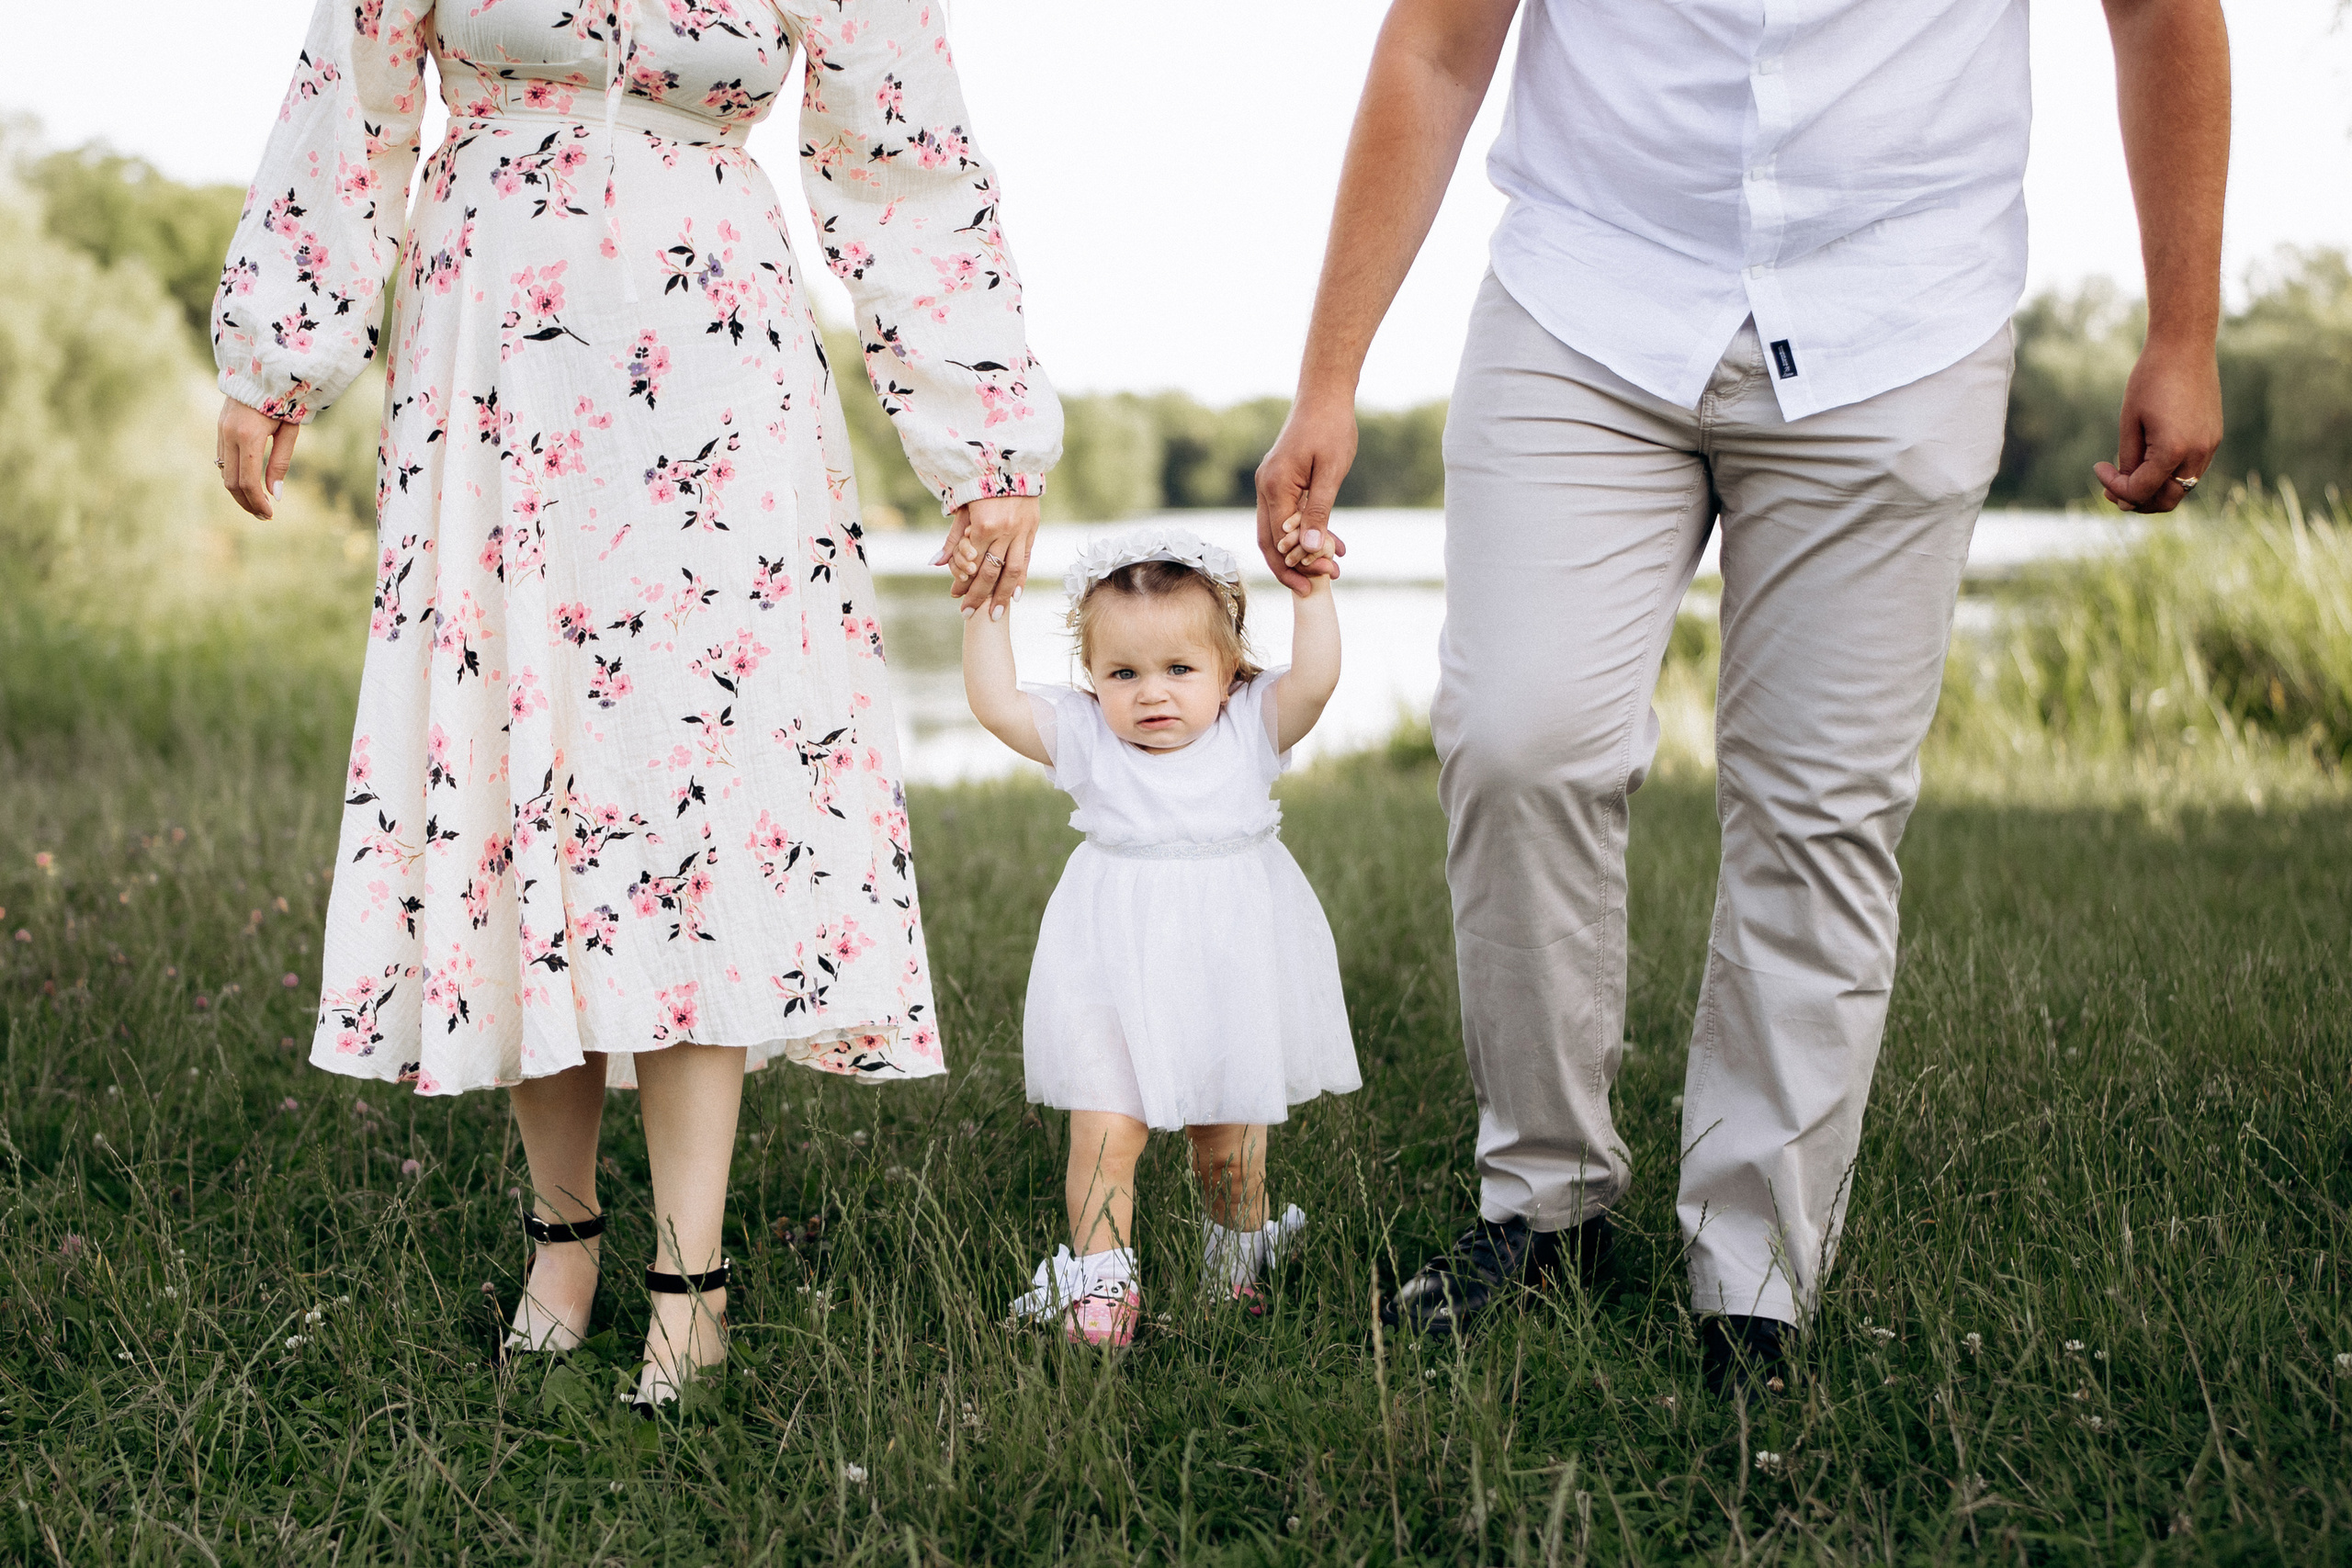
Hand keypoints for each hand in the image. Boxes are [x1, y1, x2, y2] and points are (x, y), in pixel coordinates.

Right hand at [217, 396, 299, 519]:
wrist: (262, 371)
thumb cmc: (284, 400)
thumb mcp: (289, 430)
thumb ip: (281, 463)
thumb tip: (274, 495)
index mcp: (249, 435)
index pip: (248, 480)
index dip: (257, 501)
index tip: (269, 514)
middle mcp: (230, 434)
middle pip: (232, 482)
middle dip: (247, 502)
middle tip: (264, 516)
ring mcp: (221, 431)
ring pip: (224, 473)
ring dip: (239, 492)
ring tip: (258, 504)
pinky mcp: (219, 428)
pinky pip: (222, 460)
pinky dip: (234, 476)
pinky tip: (248, 484)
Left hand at [936, 494, 1039, 619]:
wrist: (1008, 464)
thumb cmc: (979, 486)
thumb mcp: (963, 509)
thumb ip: (953, 538)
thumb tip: (936, 563)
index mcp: (984, 525)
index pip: (972, 562)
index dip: (963, 582)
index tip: (956, 598)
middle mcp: (1005, 531)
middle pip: (991, 572)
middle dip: (979, 596)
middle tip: (969, 614)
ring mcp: (1021, 531)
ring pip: (1013, 571)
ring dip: (1003, 596)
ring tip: (996, 615)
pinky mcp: (1031, 529)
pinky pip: (1026, 559)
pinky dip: (1021, 579)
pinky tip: (1015, 596)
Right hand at [1254, 394, 1353, 593]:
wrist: (1325, 395)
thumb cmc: (1331, 428)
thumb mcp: (1331, 473)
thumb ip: (1319, 512)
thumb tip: (1309, 549)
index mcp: (1274, 487)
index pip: (1278, 540)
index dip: (1297, 565)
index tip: (1321, 581)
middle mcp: (1265, 488)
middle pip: (1270, 541)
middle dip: (1293, 566)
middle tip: (1320, 585)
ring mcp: (1270, 484)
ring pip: (1277, 531)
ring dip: (1301, 552)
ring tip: (1331, 567)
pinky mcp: (1280, 481)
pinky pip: (1287, 515)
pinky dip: (1305, 532)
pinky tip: (1331, 541)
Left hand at [2094, 341, 2221, 513]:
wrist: (2185, 347)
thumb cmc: (2150, 380)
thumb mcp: (2129, 423)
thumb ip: (2128, 461)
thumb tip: (2127, 493)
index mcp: (2173, 451)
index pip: (2140, 491)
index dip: (2115, 488)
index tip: (2098, 467)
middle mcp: (2198, 454)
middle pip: (2167, 501)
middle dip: (2137, 501)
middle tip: (2111, 489)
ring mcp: (2210, 447)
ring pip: (2181, 489)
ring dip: (2154, 490)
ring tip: (2127, 477)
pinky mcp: (2213, 439)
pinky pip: (2191, 471)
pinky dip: (2169, 475)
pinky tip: (2148, 462)